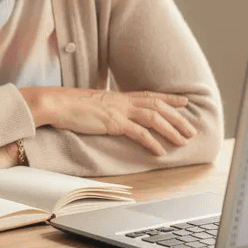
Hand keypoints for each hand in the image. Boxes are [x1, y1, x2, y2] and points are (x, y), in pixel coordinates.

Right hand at [19, 86, 195, 155]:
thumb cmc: (68, 106)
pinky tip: (160, 151)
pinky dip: (152, 142)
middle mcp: (122, 101)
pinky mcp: (113, 123)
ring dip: (171, 130)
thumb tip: (108, 115)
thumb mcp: (92, 104)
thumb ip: (104, 108)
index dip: (169, 98)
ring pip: (154, 118)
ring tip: (183, 141)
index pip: (149, 95)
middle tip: (191, 129)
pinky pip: (138, 132)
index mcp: (118, 96)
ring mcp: (118, 111)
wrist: (55, 104)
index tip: (184, 101)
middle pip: (158, 106)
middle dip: (178, 118)